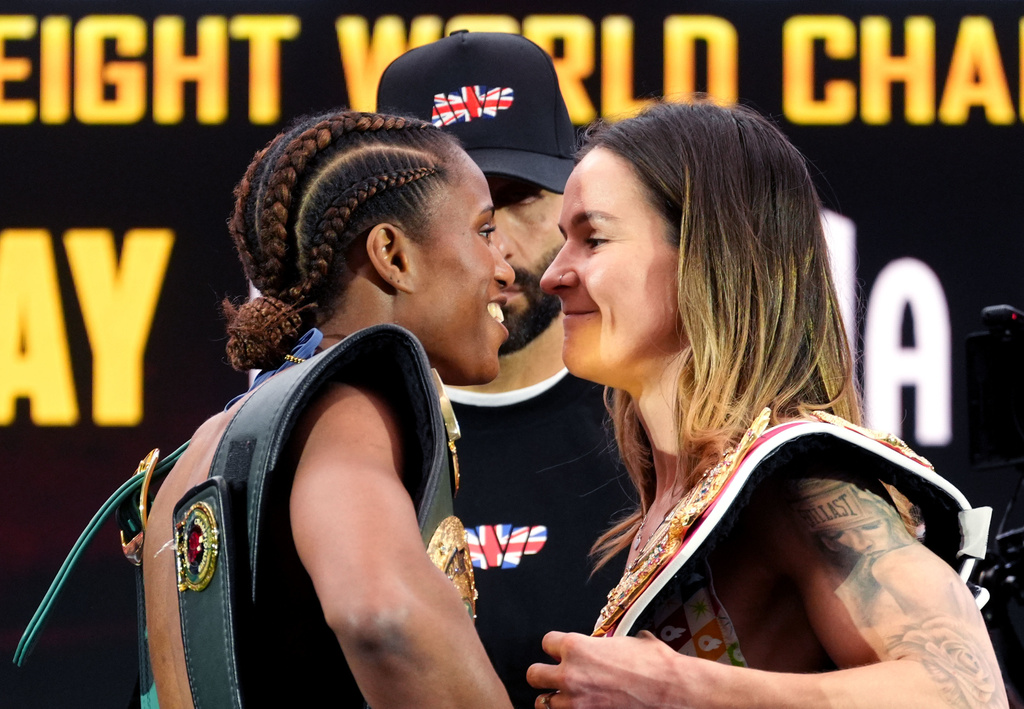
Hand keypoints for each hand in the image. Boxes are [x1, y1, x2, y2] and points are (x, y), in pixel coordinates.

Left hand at [527, 630, 699, 708]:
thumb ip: (608, 643)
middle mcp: (570, 674)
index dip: (557, 647)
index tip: (563, 652)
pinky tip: (583, 708)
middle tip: (557, 677)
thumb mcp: (629, 641)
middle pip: (534, 674)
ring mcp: (575, 702)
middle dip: (544, 676)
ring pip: (543, 703)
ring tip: (569, 699)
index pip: (546, 643)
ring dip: (555, 700)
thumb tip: (611, 644)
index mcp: (578, 647)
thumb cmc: (656, 665)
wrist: (675, 691)